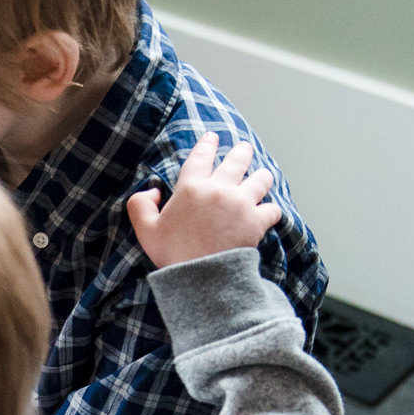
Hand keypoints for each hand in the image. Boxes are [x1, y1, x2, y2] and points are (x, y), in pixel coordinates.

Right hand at [126, 137, 282, 270]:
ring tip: (263, 177)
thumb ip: (140, 204)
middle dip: (242, 151)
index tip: (213, 137)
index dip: (207, 143)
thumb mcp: (145, 230)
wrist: (200, 277)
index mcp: (191, 187)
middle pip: (237, 159)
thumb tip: (153, 190)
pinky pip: (272, 208)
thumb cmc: (173, 255)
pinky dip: (271, 210)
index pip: (201, 155)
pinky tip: (268, 212)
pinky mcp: (257, 221)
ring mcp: (240, 203)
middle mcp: (218, 189)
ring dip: (262, 177)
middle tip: (245, 148)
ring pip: (261, 178)